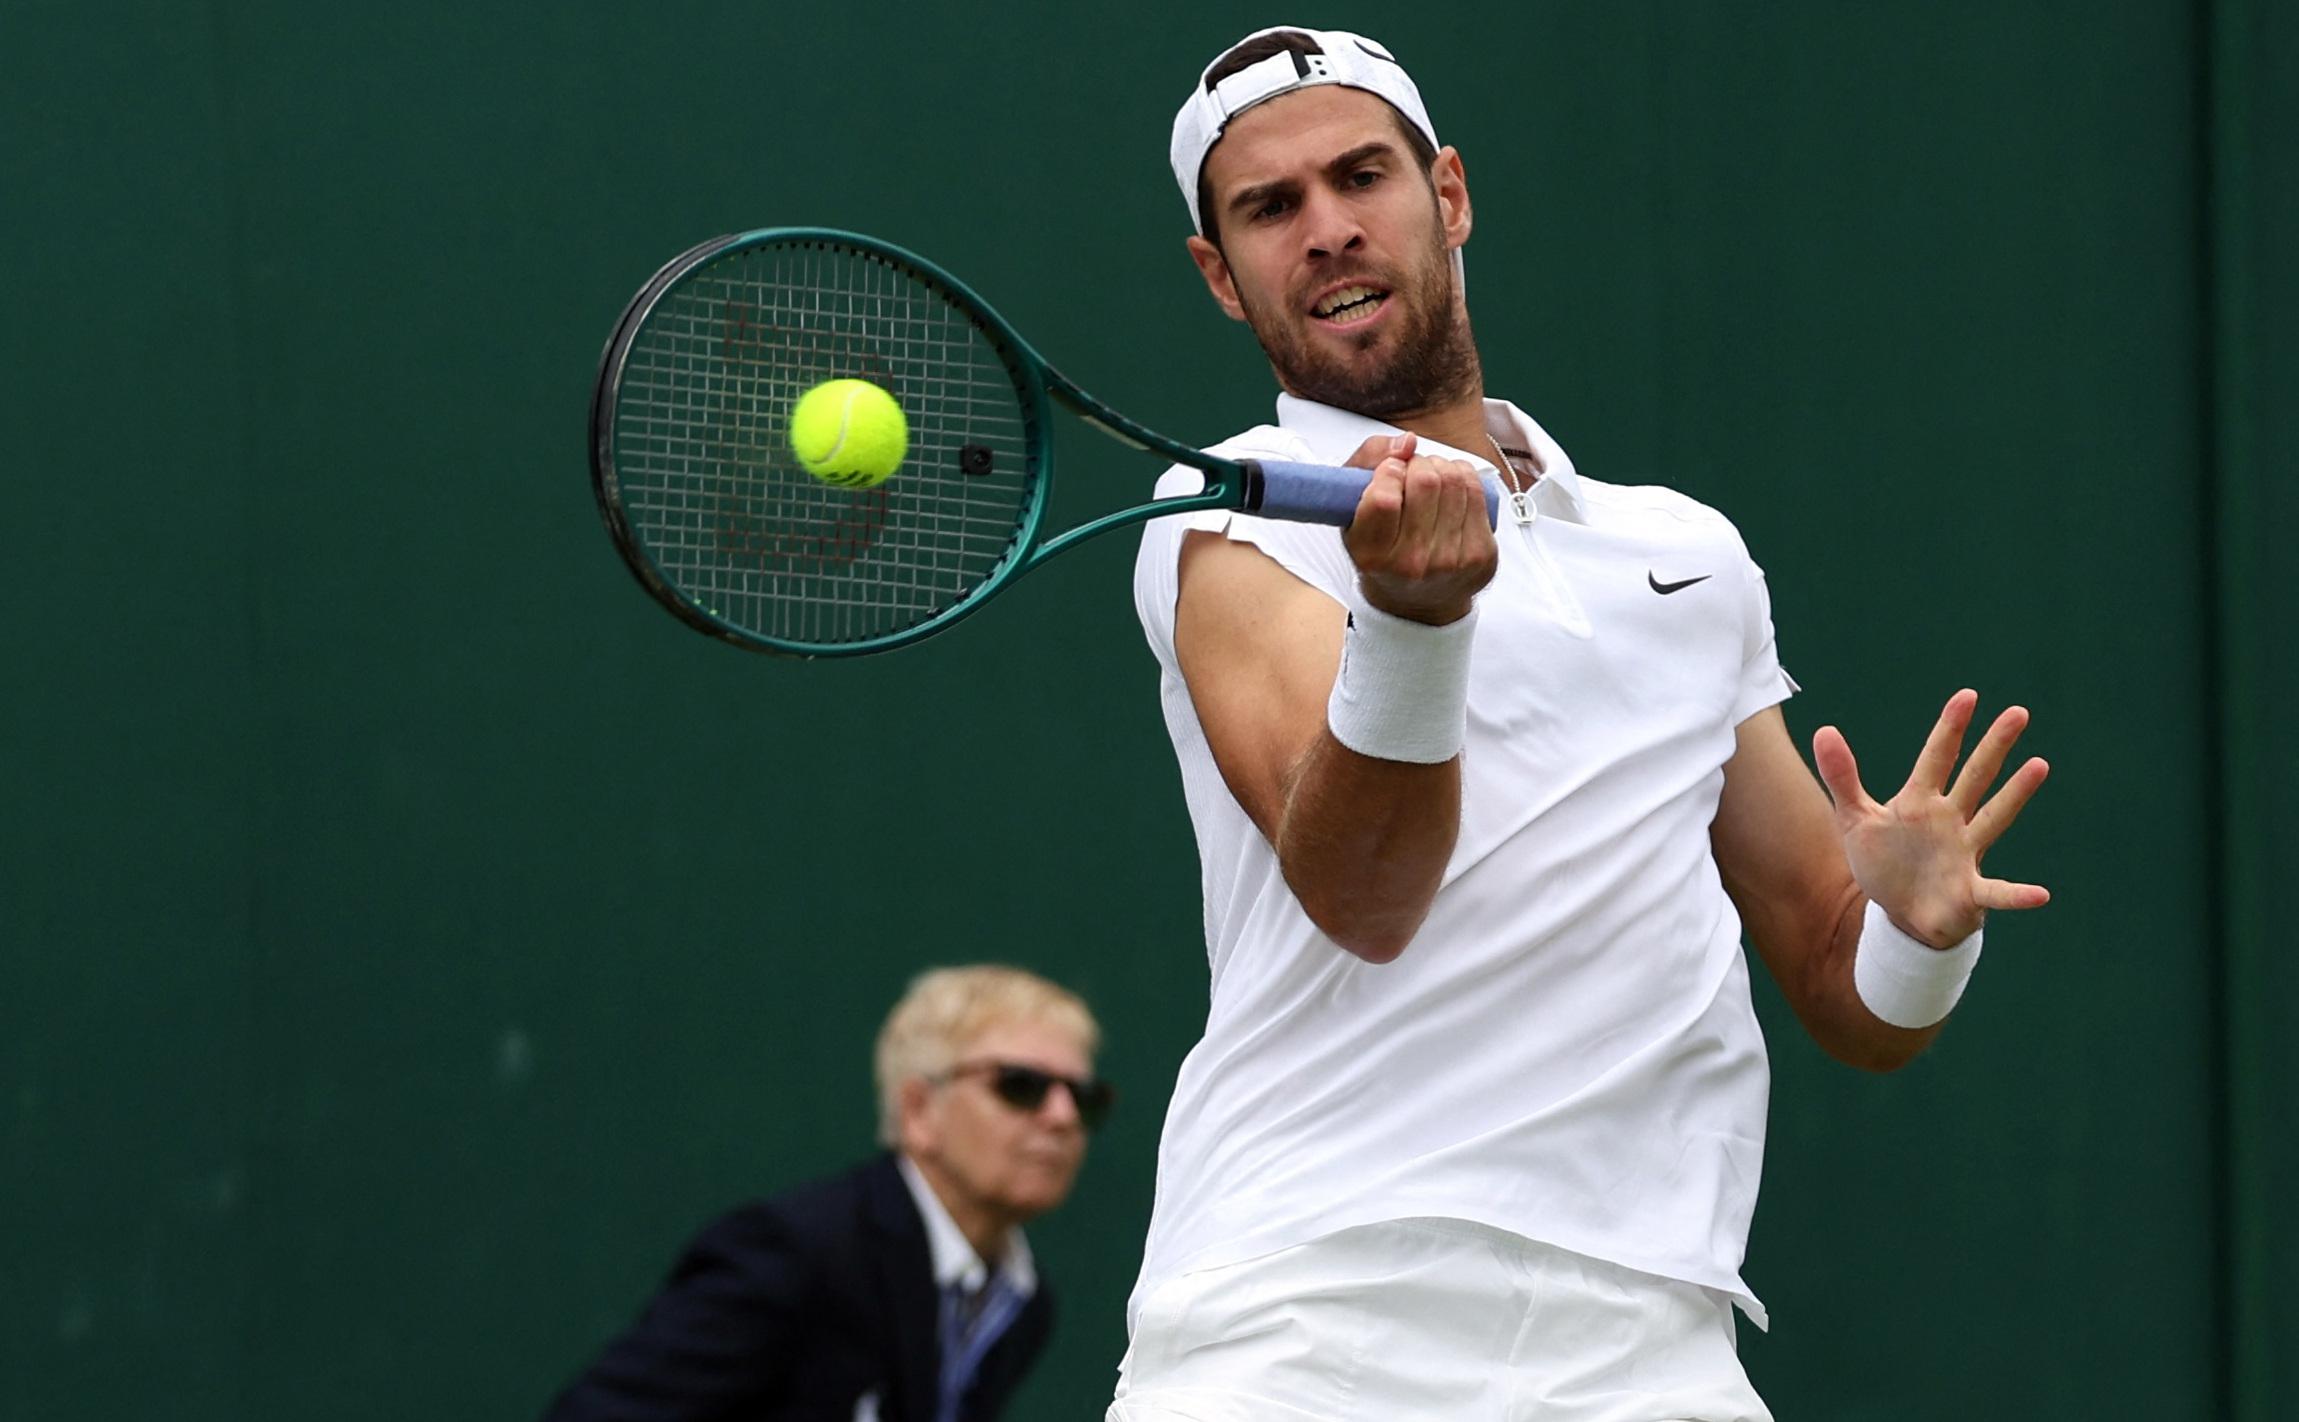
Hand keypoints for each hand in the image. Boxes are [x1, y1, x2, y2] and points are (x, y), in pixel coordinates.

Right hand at [1340, 433, 1498, 625]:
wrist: (1416, 601)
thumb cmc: (1381, 549)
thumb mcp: (1352, 511)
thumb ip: (1366, 463)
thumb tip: (1407, 442)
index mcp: (1372, 555)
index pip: (1384, 498)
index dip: (1388, 471)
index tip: (1390, 473)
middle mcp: (1412, 563)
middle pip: (1425, 481)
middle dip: (1418, 464)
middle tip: (1412, 473)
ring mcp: (1451, 560)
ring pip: (1454, 480)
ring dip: (1441, 467)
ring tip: (1431, 481)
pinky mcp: (1481, 554)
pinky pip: (1477, 491)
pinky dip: (1464, 477)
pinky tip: (1452, 490)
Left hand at [1812, 689, 2050, 947]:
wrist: (1901, 915)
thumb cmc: (1885, 863)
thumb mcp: (1856, 819)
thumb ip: (1842, 777)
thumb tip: (1823, 730)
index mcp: (1920, 802)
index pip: (1936, 758)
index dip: (1950, 728)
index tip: (1967, 696)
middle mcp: (1950, 821)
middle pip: (1975, 776)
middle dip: (1994, 746)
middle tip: (2018, 713)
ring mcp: (1963, 853)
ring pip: (1993, 818)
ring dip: (2015, 794)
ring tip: (2039, 765)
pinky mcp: (1969, 892)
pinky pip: (1997, 892)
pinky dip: (2017, 895)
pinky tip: (2040, 895)